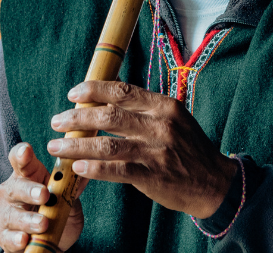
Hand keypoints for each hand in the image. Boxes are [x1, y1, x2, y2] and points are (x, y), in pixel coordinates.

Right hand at [0, 142, 85, 251]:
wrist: (45, 244)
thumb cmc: (54, 214)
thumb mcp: (67, 200)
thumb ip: (72, 188)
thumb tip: (87, 172)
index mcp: (27, 177)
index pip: (21, 161)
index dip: (21, 155)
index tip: (26, 151)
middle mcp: (12, 192)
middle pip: (16, 187)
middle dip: (30, 190)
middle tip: (44, 194)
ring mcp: (6, 214)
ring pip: (13, 215)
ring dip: (28, 219)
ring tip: (43, 223)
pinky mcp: (4, 236)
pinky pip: (8, 237)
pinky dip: (17, 239)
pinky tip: (24, 239)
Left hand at [46, 80, 235, 217]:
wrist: (216, 183)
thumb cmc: (189, 149)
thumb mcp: (174, 119)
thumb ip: (145, 109)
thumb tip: (106, 99)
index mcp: (164, 106)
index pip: (122, 91)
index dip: (94, 90)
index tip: (73, 94)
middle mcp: (160, 125)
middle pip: (109, 115)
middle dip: (77, 117)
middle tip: (56, 121)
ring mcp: (156, 151)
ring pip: (107, 144)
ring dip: (76, 144)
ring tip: (56, 146)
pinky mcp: (153, 176)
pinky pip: (117, 170)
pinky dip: (94, 168)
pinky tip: (77, 167)